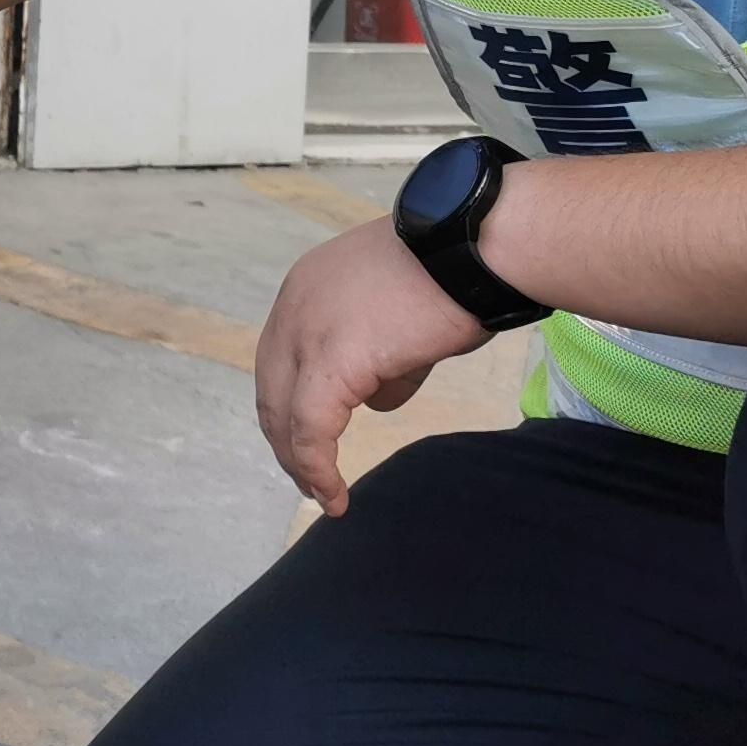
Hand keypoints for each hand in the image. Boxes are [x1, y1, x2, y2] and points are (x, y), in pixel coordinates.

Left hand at [253, 218, 492, 516]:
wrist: (474, 249)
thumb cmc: (455, 274)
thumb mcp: (403, 315)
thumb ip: (382, 357)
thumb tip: (377, 398)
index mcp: (306, 288)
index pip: (282, 359)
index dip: (290, 405)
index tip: (305, 440)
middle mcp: (293, 307)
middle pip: (273, 389)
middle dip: (286, 440)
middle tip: (306, 479)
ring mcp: (306, 332)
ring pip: (285, 413)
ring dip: (299, 461)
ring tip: (322, 495)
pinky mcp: (331, 362)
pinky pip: (312, 429)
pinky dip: (318, 468)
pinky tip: (334, 497)